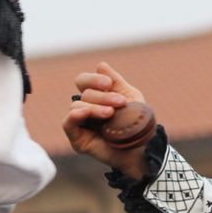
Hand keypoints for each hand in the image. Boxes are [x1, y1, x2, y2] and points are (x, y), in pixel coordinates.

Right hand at [63, 63, 152, 179]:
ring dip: (95, 107)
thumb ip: (115, 81)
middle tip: (121, 102)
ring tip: (111, 113)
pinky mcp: (78, 139)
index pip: (83, 81)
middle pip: (84, 94)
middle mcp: (85, 109)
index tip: (108, 83)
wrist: (143, 147)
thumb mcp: (130, 96)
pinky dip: (74, 116)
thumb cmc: (137, 122)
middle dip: (103, 96)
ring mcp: (80, 124)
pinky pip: (68, 123)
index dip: (93, 79)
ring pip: (77, 106)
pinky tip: (83, 113)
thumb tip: (100, 65)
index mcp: (96, 97)